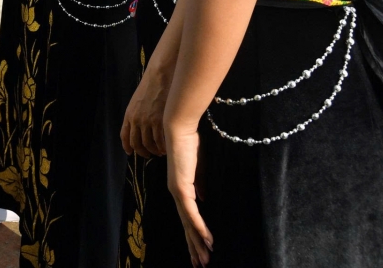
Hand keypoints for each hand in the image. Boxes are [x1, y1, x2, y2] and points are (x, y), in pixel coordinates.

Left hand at [122, 58, 171, 157]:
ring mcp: (148, 122)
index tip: (131, 152)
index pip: (125, 136)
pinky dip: (163, 148)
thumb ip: (136, 114)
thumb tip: (140, 127)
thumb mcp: (137, 101)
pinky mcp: (160, 121)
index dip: (127, 146)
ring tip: (160, 152)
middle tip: (150, 154)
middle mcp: (136, 120)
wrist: (160, 75)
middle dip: (143, 152)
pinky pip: (160, 141)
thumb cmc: (151, 86)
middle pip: (137, 144)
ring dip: (155, 151)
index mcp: (129, 115)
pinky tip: (166, 148)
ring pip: (149, 145)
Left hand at [166, 125, 212, 265]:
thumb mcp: (198, 168)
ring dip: (198, 243)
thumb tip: (204, 200)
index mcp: (180, 190)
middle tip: (201, 264)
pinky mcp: (181, 187)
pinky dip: (199, 227)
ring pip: (188, 224)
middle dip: (194, 247)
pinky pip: (191, 212)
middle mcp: (176, 193)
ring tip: (205, 260)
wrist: (179, 128)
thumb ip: (200, 185)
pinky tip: (206, 241)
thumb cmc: (190, 144)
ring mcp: (177, 191)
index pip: (187, 218)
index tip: (201, 251)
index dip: (194, 235)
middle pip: (186, 226)